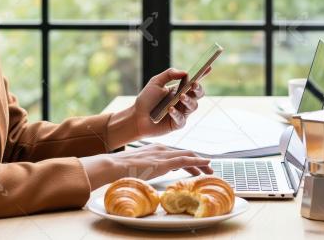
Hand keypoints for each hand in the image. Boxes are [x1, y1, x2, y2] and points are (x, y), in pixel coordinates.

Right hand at [79, 144, 212, 189]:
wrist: (113, 165)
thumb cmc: (120, 168)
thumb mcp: (137, 166)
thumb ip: (146, 168)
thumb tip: (150, 174)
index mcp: (155, 150)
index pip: (175, 154)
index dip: (187, 160)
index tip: (194, 167)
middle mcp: (161, 149)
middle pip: (184, 153)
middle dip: (197, 160)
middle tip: (207, 168)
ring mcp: (163, 155)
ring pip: (188, 156)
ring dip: (200, 162)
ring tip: (210, 169)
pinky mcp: (164, 162)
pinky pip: (185, 160)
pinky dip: (197, 161)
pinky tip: (206, 164)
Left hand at [133, 67, 208, 138]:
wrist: (137, 117)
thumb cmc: (147, 99)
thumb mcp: (155, 82)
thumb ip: (169, 74)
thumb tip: (185, 72)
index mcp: (180, 89)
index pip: (194, 81)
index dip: (202, 74)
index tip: (208, 67)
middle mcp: (183, 100)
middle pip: (198, 94)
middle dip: (198, 89)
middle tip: (193, 84)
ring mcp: (182, 112)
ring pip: (193, 106)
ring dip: (189, 100)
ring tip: (181, 96)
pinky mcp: (177, 124)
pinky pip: (181, 119)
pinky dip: (177, 114)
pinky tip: (170, 109)